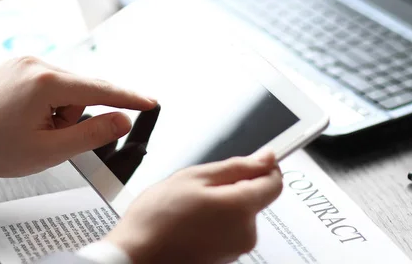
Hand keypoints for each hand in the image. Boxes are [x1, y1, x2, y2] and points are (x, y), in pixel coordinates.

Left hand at [0, 56, 156, 180]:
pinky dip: (51, 102)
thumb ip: (92, 134)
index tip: (150, 102)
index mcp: (45, 83)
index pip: (100, 90)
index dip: (128, 98)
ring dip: (62, 111)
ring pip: (67, 88)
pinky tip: (30, 118)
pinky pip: (51, 82)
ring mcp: (25, 62)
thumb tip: (122, 120)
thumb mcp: (49, 151)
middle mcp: (37, 64)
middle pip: (82, 90)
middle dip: (76, 117)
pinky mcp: (19, 65)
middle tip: (53, 138)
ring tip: (35, 130)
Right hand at [105, 152, 282, 263]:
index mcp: (241, 208)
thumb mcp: (194, 177)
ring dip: (220, 204)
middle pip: (254, 198)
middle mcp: (246, 233)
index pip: (274, 182)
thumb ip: (236, 166)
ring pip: (238, 214)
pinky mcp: (224, 258)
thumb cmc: (158, 219)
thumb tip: (267, 158)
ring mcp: (235, 249)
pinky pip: (226, 230)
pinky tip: (188, 222)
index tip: (250, 159)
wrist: (137, 257)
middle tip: (198, 186)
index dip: (263, 166)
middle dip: (232, 186)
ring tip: (188, 207)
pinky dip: (212, 222)